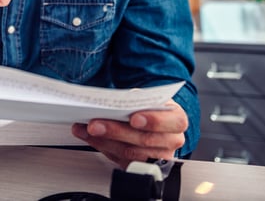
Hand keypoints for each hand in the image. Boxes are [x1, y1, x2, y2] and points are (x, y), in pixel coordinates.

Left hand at [71, 100, 187, 167]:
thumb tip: (114, 102)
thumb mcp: (148, 98)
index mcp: (177, 120)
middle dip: (116, 131)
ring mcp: (158, 157)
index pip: (171, 122)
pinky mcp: (142, 166)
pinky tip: (90, 137)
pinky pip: (120, 160)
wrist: (152, 120)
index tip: (133, 118)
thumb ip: (135, 100)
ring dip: (104, 140)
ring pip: (130, 153)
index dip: (152, 121)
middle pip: (144, 140)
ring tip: (87, 129)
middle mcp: (171, 141)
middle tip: (95, 124)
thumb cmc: (150, 108)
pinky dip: (102, 147)